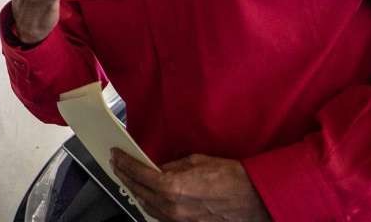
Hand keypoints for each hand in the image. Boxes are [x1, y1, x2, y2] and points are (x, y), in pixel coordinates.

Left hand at [110, 150, 271, 221]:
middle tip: (117, 165)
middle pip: (138, 191)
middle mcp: (171, 206)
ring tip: (128, 178)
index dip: (124, 163)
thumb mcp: (197, 161)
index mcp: (172, 187)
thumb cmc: (231, 178)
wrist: (255, 200)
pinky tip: (147, 195)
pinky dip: (150, 204)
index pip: (138, 173)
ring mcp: (178, 220)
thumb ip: (173, 166)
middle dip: (125, 176)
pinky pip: (160, 216)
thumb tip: (159, 167)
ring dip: (135, 191)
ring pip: (146, 206)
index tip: (115, 155)